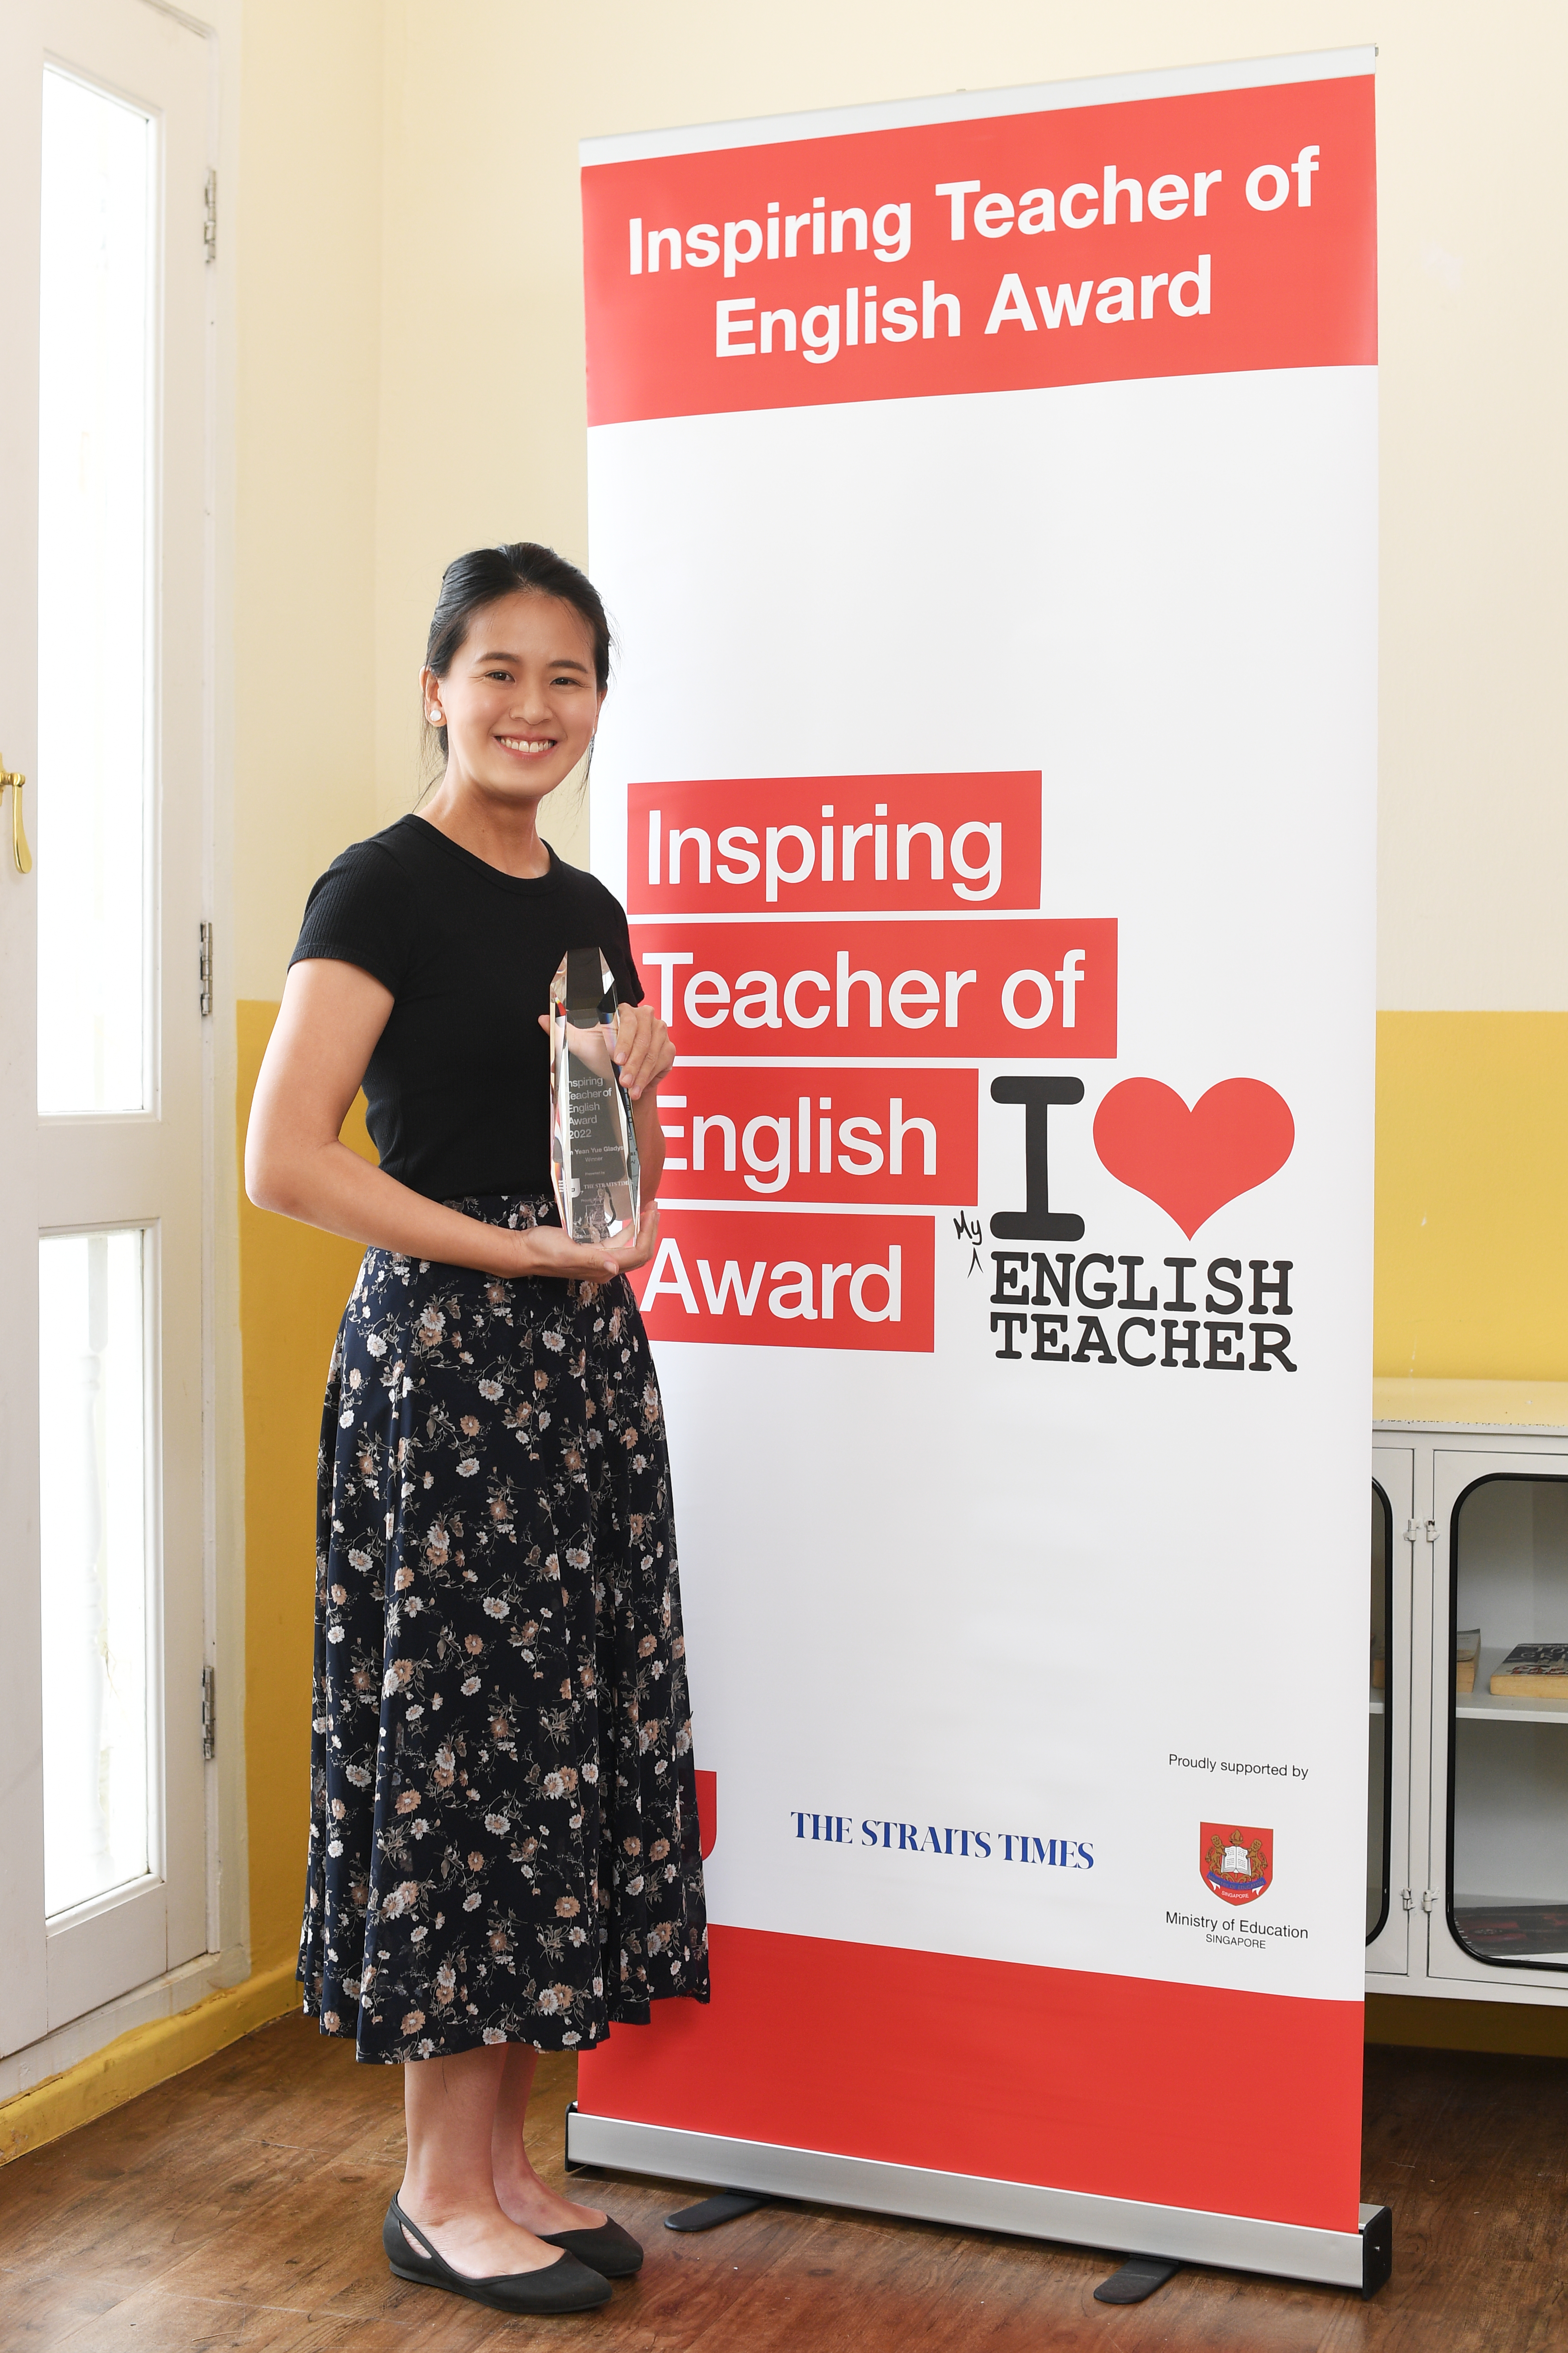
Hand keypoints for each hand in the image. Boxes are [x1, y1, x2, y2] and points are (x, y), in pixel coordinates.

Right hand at [501, 1204, 660, 1283]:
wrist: (524, 1251)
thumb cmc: (542, 1251)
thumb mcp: (567, 1253)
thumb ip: (592, 1259)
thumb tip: (614, 1268)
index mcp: (602, 1269)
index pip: (637, 1254)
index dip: (649, 1234)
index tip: (651, 1213)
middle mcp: (604, 1266)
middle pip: (639, 1252)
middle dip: (650, 1230)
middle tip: (653, 1207)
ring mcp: (599, 1258)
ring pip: (630, 1245)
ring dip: (642, 1228)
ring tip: (646, 1208)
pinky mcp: (592, 1249)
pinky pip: (617, 1241)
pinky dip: (628, 1228)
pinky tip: (628, 1215)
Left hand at [535, 1006, 674, 1099]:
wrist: (619, 1080)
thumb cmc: (600, 1059)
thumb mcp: (580, 1045)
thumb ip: (562, 1031)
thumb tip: (543, 1019)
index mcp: (624, 1011)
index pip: (628, 1020)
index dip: (623, 1040)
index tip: (614, 1059)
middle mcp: (645, 1017)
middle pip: (643, 1037)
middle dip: (631, 1062)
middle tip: (622, 1079)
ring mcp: (660, 1032)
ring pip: (652, 1052)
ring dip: (640, 1073)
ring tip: (629, 1088)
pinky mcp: (669, 1049)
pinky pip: (662, 1061)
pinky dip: (649, 1077)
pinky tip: (638, 1088)